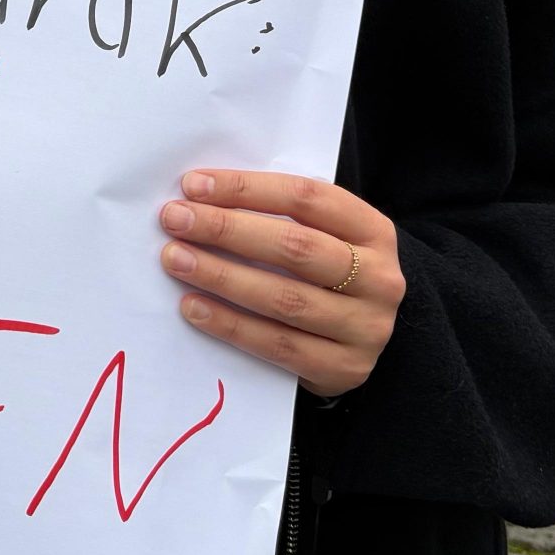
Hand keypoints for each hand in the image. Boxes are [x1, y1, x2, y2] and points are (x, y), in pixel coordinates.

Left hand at [159, 169, 404, 398]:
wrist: (364, 337)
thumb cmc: (327, 272)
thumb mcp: (323, 234)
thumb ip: (277, 215)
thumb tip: (200, 197)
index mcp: (373, 230)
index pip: (306, 198)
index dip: (246, 189)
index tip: (193, 185)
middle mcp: (378, 278)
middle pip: (294, 247)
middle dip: (226, 230)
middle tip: (175, 220)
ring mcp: (365, 327)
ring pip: (284, 298)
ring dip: (222, 276)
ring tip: (176, 260)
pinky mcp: (344, 368)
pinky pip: (277, 345)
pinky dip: (230, 325)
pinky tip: (193, 307)